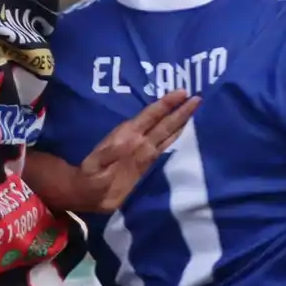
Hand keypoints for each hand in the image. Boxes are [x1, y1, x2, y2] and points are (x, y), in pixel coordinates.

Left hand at [70, 91, 200, 211]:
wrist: (87, 193)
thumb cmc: (90, 178)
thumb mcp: (96, 164)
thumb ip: (111, 153)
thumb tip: (129, 142)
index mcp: (128, 136)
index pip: (151, 116)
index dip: (166, 104)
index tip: (183, 92)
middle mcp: (139, 140)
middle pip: (164, 123)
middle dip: (180, 110)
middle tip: (198, 98)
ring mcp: (143, 151)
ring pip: (167, 133)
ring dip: (181, 121)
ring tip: (195, 109)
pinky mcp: (147, 164)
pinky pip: (165, 147)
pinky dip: (176, 138)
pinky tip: (185, 133)